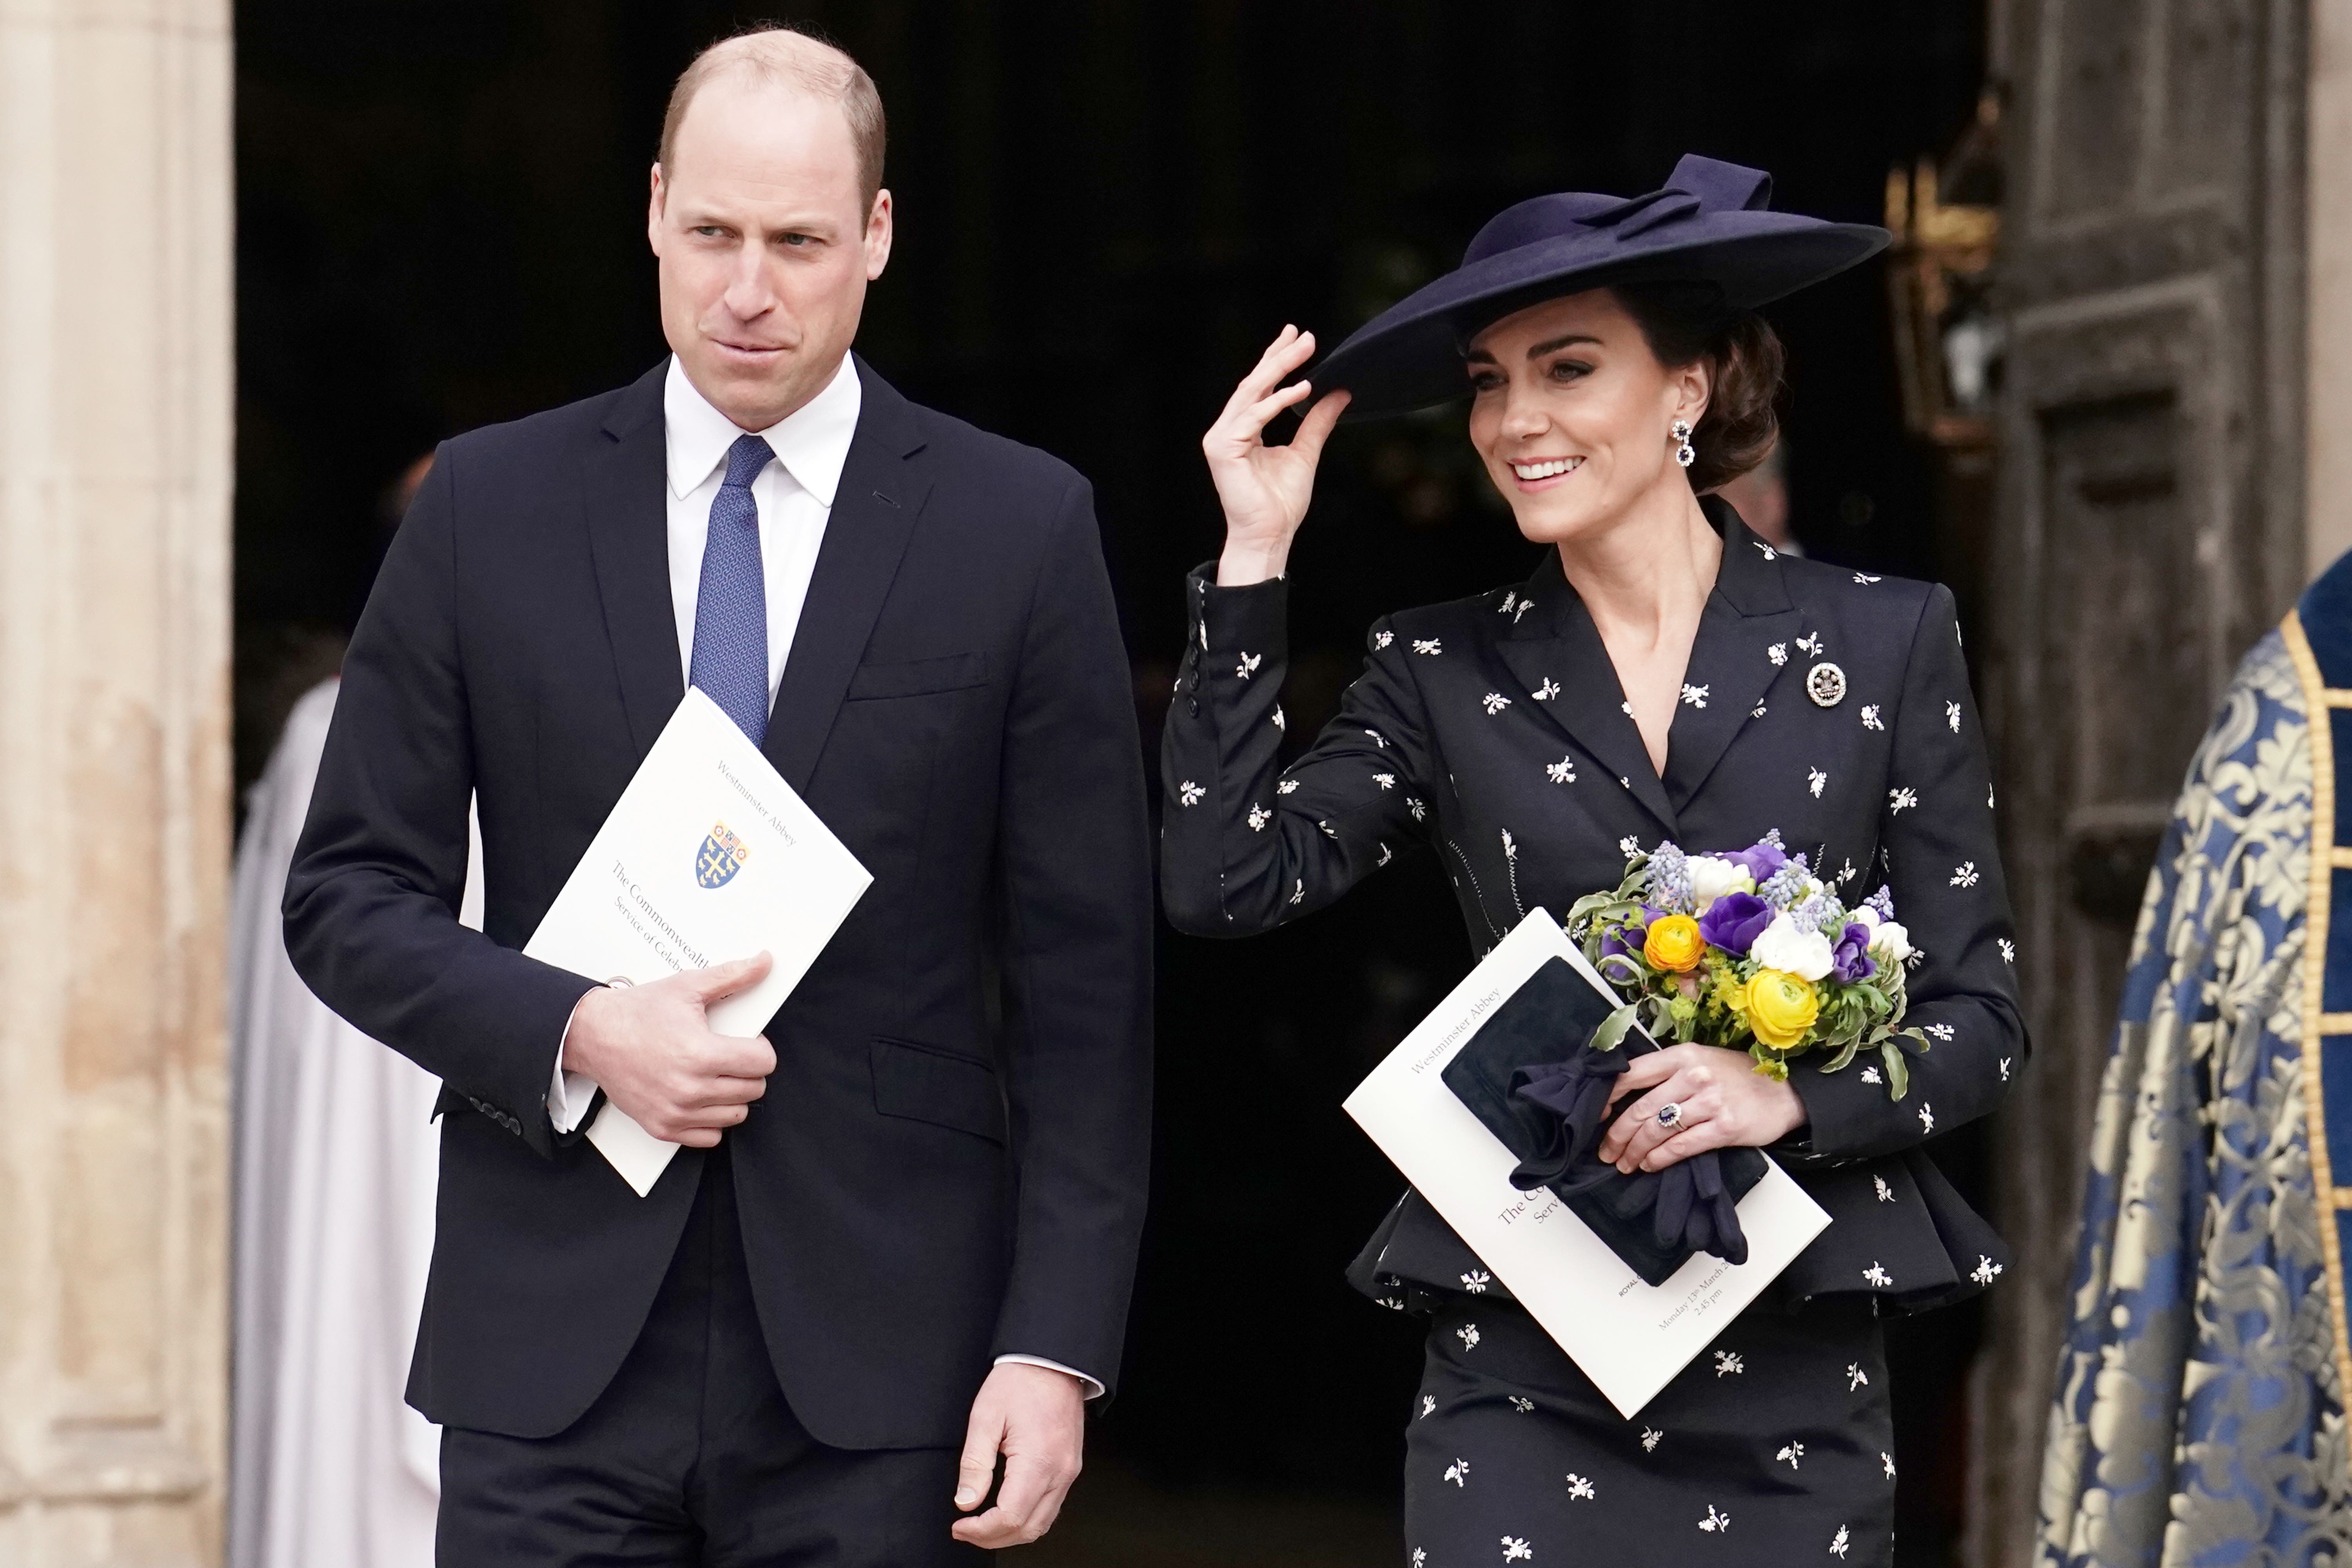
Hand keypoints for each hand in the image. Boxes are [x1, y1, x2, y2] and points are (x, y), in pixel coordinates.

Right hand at [557, 953, 775, 1146]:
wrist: (592, 1035)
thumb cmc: (638, 1012)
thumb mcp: (687, 986)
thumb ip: (732, 976)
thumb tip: (765, 961)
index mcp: (700, 1053)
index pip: (763, 1063)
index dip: (760, 1048)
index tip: (749, 1041)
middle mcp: (689, 1088)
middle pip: (753, 1089)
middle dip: (749, 1070)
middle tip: (731, 1055)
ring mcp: (676, 1112)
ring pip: (737, 1114)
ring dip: (733, 1095)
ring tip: (716, 1074)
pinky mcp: (663, 1128)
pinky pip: (711, 1136)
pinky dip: (711, 1118)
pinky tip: (701, 1096)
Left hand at [950, 1363, 1085, 1547]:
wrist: (1051, 1361)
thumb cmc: (1020, 1382)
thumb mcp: (985, 1417)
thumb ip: (974, 1464)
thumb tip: (965, 1501)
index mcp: (1038, 1460)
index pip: (1010, 1517)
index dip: (981, 1530)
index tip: (959, 1525)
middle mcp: (1060, 1471)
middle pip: (1028, 1529)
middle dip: (993, 1538)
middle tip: (965, 1530)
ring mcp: (1069, 1471)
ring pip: (1042, 1523)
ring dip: (1011, 1533)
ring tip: (982, 1526)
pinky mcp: (1070, 1467)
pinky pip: (1051, 1507)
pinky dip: (1027, 1518)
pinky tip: (1006, 1511)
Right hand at [1202, 324, 1350, 585]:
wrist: (1270, 534)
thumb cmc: (1281, 502)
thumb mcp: (1306, 452)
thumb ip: (1317, 422)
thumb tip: (1339, 393)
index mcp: (1243, 429)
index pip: (1260, 386)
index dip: (1276, 359)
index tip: (1296, 336)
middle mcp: (1227, 430)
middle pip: (1254, 383)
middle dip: (1279, 356)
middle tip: (1304, 335)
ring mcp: (1221, 438)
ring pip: (1251, 394)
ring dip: (1279, 370)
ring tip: (1304, 351)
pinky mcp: (1223, 449)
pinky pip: (1253, 417)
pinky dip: (1277, 402)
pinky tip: (1301, 389)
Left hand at [1596, 1043, 1805, 1172]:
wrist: (1785, 1093)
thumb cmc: (1738, 1077)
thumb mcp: (1701, 1061)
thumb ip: (1668, 1073)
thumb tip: (1627, 1095)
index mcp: (1683, 1055)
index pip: (1632, 1073)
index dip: (1607, 1097)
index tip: (1596, 1115)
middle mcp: (1694, 1075)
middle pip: (1640, 1108)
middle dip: (1617, 1134)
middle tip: (1606, 1151)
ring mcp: (1710, 1101)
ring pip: (1657, 1130)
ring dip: (1635, 1151)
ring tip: (1624, 1164)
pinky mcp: (1724, 1127)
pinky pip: (1681, 1146)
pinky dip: (1659, 1159)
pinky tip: (1649, 1165)